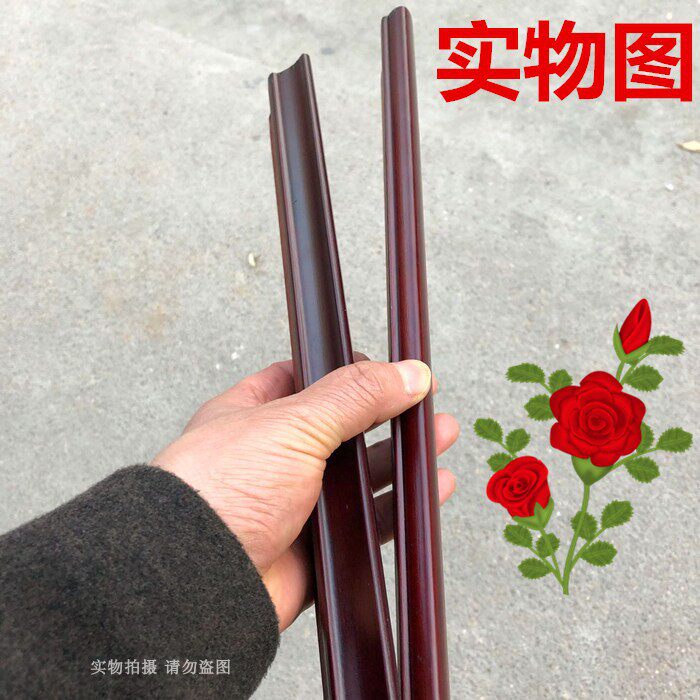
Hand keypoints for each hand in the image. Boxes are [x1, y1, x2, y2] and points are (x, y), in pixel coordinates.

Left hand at [152, 358, 458, 629]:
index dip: (349, 371)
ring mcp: (295, 504)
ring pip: (360, 478)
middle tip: (425, 406)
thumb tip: (408, 373)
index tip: (389, 369)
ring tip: (440, 440)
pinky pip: (367, 526)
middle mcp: (275, 458)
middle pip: (343, 429)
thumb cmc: (219, 491)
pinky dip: (399, 509)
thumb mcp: (292, 422)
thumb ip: (355, 397)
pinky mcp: (315, 549)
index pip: (306, 380)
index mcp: (255, 415)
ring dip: (401, 460)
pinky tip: (428, 493)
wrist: (198, 581)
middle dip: (387, 416)